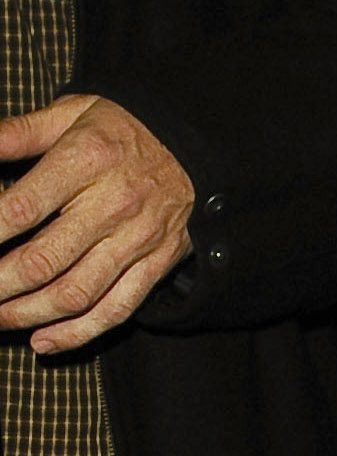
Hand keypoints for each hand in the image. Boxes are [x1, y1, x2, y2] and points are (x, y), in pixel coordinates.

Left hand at [0, 95, 194, 348]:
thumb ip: (19, 133)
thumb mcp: (72, 114)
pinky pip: (116, 309)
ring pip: (74, 293)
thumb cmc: (124, 129)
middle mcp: (113, 203)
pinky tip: (43, 341)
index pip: (20, 209)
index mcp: (86, 159)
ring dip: (26, 314)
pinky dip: (76, 333)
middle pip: (42, 261)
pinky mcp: (158, 263)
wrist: (199, 143)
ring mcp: (138, 239)